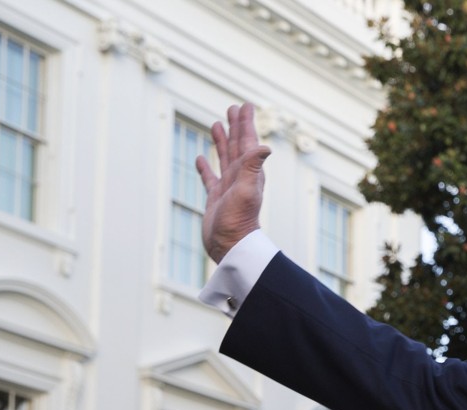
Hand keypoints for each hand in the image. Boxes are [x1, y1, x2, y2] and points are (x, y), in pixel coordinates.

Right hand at [196, 103, 270, 263]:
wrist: (230, 247)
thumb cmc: (238, 221)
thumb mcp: (246, 191)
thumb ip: (253, 168)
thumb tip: (265, 146)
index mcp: (249, 173)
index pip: (248, 142)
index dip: (246, 124)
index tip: (245, 105)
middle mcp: (240, 178)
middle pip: (237, 145)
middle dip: (235, 126)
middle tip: (233, 108)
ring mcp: (228, 188)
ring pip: (224, 158)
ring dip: (221, 141)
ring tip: (217, 125)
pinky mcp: (215, 199)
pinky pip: (210, 178)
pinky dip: (205, 167)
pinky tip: (200, 159)